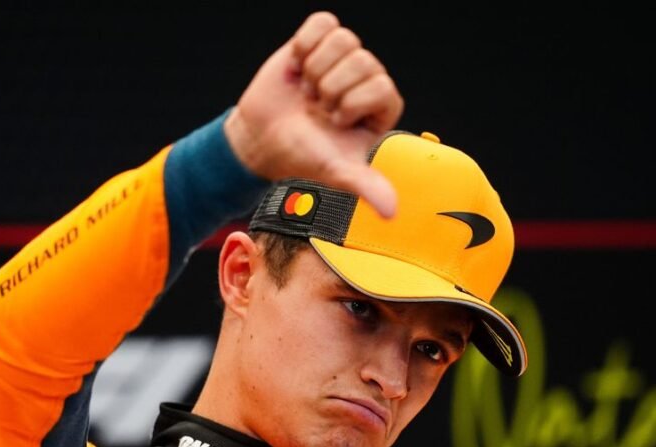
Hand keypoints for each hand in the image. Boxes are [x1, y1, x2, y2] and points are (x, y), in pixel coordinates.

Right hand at [224, 12, 402, 217]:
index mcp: (381, 106)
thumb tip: (392, 214)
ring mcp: (343, 57)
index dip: (350, 104)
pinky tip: (298, 66)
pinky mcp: (318, 40)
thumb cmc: (303, 155)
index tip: (333, 123)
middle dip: (330, 89)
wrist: (262, 138)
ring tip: (307, 90)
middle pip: (362, 60)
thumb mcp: (336, 171)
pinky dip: (305, 45)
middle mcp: (367, 78)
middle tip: (316, 108)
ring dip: (315, 68)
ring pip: (343, 39)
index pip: (380, 86)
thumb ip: (366, 186)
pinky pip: (323, 23)